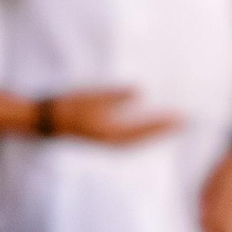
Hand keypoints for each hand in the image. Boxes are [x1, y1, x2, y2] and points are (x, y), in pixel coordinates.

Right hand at [52, 88, 178, 143]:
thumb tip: (139, 91)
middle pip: (144, 140)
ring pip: (137, 140)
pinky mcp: (102, 136)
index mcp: (109, 134)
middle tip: (184, 122)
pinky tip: (146, 123)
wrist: (46, 120)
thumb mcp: (90, 97)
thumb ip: (114, 96)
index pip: (142, 132)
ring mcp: (106, 140)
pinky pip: (128, 137)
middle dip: (163, 131)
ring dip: (153, 133)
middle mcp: (110, 141)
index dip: (162, 125)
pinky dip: (141, 132)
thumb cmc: (67, 107)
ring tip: (170, 123)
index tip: (181, 119)